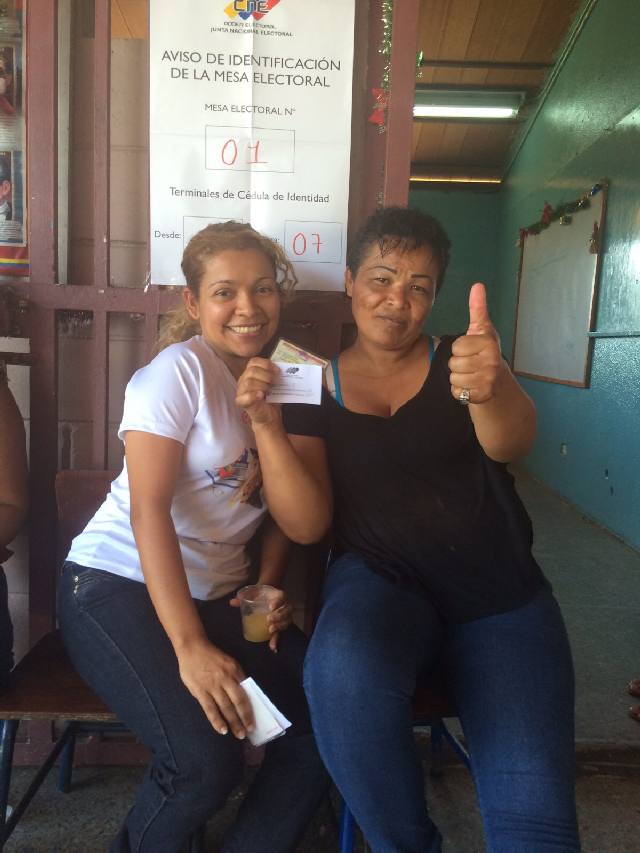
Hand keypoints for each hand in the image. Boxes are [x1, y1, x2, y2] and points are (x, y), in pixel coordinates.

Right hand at [176, 639, 253, 738]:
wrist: (192, 648)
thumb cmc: (211, 656)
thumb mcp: (229, 662)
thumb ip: (236, 677)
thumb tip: (244, 693)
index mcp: (235, 670)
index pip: (246, 691)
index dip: (251, 706)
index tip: (255, 718)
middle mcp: (226, 679)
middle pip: (239, 702)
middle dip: (245, 718)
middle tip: (250, 730)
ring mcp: (213, 686)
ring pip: (226, 707)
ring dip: (234, 722)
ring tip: (239, 734)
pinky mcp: (200, 692)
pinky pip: (210, 709)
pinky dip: (217, 720)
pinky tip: (223, 730)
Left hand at [229, 587, 292, 651]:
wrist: (268, 595)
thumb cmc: (261, 594)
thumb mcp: (254, 593)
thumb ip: (244, 597)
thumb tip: (232, 602)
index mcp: (279, 595)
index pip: (282, 597)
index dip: (278, 602)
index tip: (270, 607)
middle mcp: (285, 605)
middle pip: (287, 610)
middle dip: (279, 616)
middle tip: (268, 620)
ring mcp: (285, 615)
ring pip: (287, 621)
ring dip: (279, 626)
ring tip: (270, 630)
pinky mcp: (281, 625)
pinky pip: (281, 632)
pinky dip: (277, 639)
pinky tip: (273, 647)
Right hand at [235, 357, 281, 427]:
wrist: (270, 415)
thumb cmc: (272, 398)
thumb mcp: (275, 384)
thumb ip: (276, 374)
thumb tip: (285, 368)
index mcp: (250, 373)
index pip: (254, 361)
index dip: (267, 364)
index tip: (278, 371)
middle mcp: (243, 380)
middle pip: (252, 371)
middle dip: (267, 376)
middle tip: (275, 383)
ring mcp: (241, 391)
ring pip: (248, 382)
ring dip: (262, 385)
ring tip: (269, 391)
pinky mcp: (241, 402)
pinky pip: (244, 396)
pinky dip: (253, 395)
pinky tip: (261, 396)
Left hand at [448, 283, 505, 404]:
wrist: (499, 383)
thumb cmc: (486, 353)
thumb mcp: (482, 330)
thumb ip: (478, 309)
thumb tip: (477, 285)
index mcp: (489, 343)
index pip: (456, 346)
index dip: (459, 349)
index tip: (472, 350)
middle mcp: (492, 362)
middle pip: (453, 363)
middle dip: (457, 364)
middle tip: (471, 364)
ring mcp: (488, 380)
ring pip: (454, 378)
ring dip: (458, 378)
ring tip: (471, 374)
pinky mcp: (483, 396)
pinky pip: (456, 392)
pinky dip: (460, 391)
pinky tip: (471, 386)